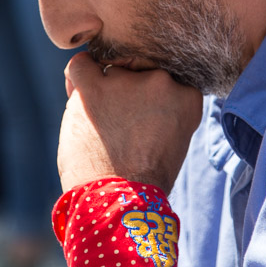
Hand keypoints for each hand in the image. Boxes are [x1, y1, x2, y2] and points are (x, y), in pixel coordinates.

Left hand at [58, 53, 203, 192]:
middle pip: (139, 72)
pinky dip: (78, 77)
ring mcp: (127, 82)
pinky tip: (78, 92)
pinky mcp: (94, 88)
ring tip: (101, 128)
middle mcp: (162, 81)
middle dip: (129, 94)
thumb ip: (164, 108)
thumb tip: (135, 85)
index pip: (167, 80)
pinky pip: (81, 65)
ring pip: (110, 72)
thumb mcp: (174, 138)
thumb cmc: (145, 179)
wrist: (123, 202)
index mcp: (187, 96)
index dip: (152, 97)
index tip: (145, 121)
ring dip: (104, 93)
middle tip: (121, 127)